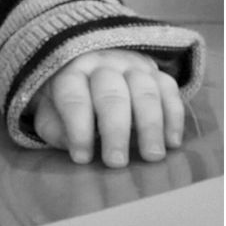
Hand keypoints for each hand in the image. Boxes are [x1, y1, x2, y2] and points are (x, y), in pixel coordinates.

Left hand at [28, 49, 183, 168]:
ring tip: (152, 156)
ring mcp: (132, 65)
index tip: (82, 158)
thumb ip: (56, 129)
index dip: (78, 129)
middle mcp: (102, 63)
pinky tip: (172, 143)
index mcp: (70, 72)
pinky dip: (173, 117)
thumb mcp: (52, 113)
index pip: (73, 97)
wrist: (92, 67)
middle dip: (115, 130)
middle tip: (116, 162)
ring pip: (144, 90)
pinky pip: (169, 90)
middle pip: (111, 94)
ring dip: (150, 125)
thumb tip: (75, 149)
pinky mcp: (156, 72)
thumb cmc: (71, 101)